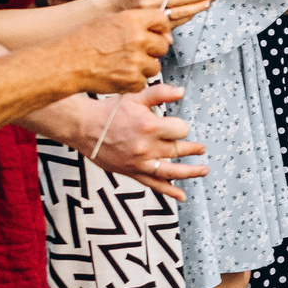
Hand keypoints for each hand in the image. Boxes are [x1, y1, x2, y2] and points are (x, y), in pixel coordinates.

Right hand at [65, 10, 173, 95]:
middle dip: (153, 49)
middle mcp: (138, 39)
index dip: (160, 28)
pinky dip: (134, 81)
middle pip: (163, 45)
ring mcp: (136, 62)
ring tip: (126, 64)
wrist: (65, 64)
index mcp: (132, 20)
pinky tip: (120, 74)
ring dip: (145, 67)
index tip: (158, 33)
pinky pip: (143, 82)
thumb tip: (154, 28)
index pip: (162, 20)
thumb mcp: (108, 20)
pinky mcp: (132, 81)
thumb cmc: (80, 41)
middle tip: (138, 51)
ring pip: (155, 66)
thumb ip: (133, 22)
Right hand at [86, 85, 207, 199]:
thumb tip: (181, 91)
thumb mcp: (135, 96)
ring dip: (190, 172)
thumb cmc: (109, 111)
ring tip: (203, 170)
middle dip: (192, 149)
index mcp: (150, 126)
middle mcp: (147, 147)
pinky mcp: (131, 172)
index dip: (182, 127)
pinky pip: (153, 184)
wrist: (84, 127)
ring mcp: (140, 162)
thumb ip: (160, 93)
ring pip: (171, 171)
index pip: (180, 130)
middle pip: (178, 151)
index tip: (178, 126)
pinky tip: (181, 196)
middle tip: (201, 149)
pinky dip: (169, 191)